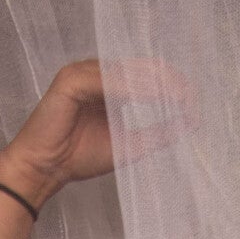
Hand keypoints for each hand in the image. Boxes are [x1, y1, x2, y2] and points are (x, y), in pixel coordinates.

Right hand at [0, 58, 193, 206]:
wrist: (45, 170)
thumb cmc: (79, 157)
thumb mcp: (129, 145)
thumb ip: (157, 133)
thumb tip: (190, 123)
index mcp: (110, 85)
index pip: (147, 76)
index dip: (172, 85)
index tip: (195, 102)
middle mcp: (97, 73)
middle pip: (140, 69)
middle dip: (168, 82)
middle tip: (192, 96)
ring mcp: (82, 73)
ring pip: (125, 72)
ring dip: (152, 83)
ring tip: (176, 95)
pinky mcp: (69, 81)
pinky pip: (104, 81)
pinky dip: (128, 87)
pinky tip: (148, 95)